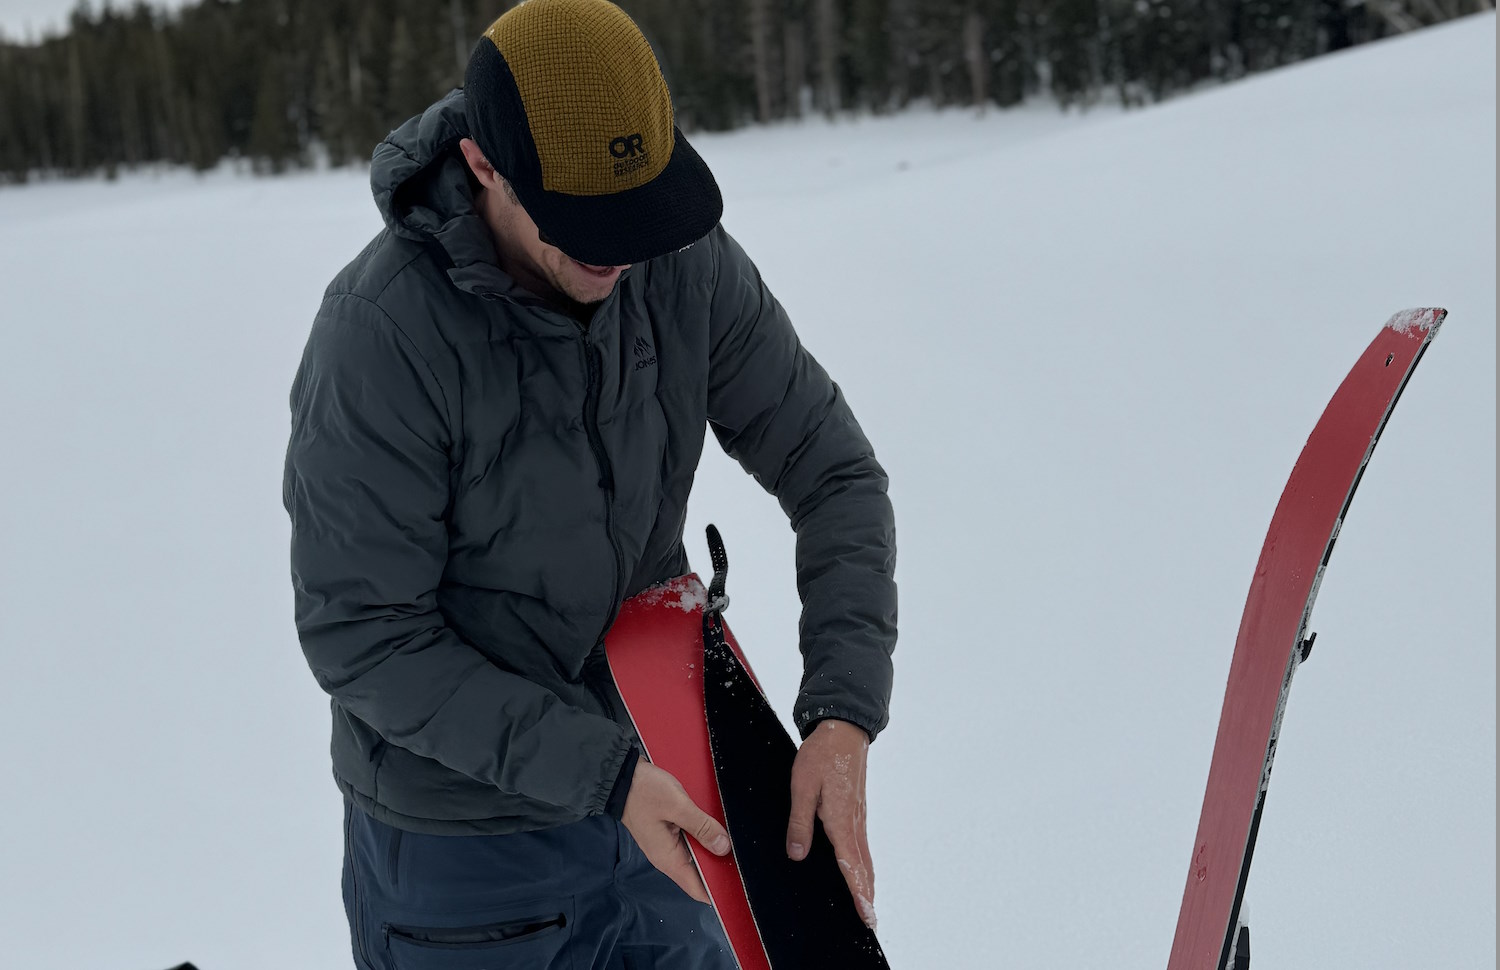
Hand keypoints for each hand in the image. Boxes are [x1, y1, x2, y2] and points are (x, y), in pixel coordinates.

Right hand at [621, 759, 731, 903]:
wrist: (621, 776)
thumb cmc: (643, 791)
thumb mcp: (677, 806)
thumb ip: (702, 827)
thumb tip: (724, 847)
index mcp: (668, 858)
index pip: (697, 890)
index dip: (718, 892)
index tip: (738, 888)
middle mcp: (668, 856)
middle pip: (700, 873)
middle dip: (720, 868)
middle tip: (742, 859)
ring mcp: (667, 844)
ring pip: (697, 855)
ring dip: (712, 848)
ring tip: (732, 841)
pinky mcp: (668, 832)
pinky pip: (690, 840)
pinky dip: (703, 835)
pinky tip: (715, 826)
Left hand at [786, 718, 875, 927]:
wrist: (843, 731)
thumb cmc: (821, 755)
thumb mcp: (802, 786)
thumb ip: (800, 822)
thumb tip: (797, 855)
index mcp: (841, 819)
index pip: (851, 863)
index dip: (857, 890)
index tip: (866, 913)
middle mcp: (854, 821)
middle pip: (863, 865)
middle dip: (867, 893)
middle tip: (870, 920)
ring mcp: (858, 816)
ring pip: (864, 856)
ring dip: (867, 880)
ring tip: (867, 903)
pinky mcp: (856, 810)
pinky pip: (861, 844)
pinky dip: (863, 863)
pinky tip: (860, 870)